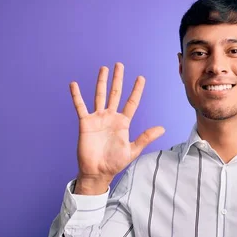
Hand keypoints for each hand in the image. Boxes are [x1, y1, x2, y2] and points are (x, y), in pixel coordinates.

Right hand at [70, 62, 164, 184]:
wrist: (98, 171)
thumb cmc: (115, 163)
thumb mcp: (133, 150)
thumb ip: (145, 137)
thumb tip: (162, 128)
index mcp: (123, 123)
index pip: (131, 102)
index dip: (136, 90)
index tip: (141, 78)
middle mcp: (111, 117)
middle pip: (115, 94)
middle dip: (118, 80)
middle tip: (120, 65)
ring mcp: (98, 118)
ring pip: (100, 96)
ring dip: (101, 82)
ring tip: (104, 68)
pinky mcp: (85, 123)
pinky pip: (80, 106)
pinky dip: (76, 95)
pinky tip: (74, 84)